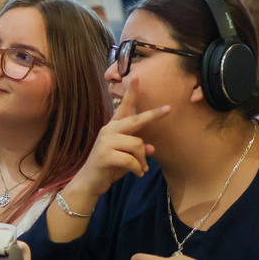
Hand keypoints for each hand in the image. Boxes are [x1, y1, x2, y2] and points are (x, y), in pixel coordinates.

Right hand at [67, 77, 169, 198]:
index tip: (137, 77)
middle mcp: (109, 130)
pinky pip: (130, 160)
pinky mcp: (105, 155)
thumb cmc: (109, 167)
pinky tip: (137, 173)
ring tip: (141, 168)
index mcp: (114, 128)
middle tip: (168, 109)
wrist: (90, 182)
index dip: (131, 93)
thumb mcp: (126, 157)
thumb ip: (137, 150)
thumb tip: (152, 148)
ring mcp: (105, 142)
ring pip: (137, 144)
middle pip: (135, 120)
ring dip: (143, 159)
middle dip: (153, 115)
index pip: (123, 107)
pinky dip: (137, 168)